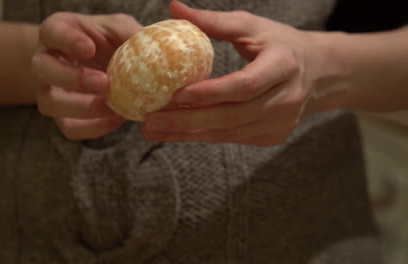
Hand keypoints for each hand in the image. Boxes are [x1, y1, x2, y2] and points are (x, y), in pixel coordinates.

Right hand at [31, 12, 141, 139]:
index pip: (51, 31)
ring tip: (113, 106)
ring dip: (82, 108)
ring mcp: (50, 90)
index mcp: (58, 32)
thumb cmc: (108, 41)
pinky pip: (69, 127)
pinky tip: (117, 119)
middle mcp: (46, 60)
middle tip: (104, 83)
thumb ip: (131, 35)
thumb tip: (156, 47)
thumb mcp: (120, 29)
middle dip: (72, 78)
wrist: (101, 63)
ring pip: (48, 103)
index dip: (67, 40)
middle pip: (41, 69)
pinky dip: (93, 127)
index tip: (89, 48)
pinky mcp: (62, 115)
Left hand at [142, 1, 327, 145]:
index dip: (210, 92)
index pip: (245, 85)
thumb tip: (173, 8)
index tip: (175, 95)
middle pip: (232, 115)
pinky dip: (202, 135)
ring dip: (188, 132)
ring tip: (154, 129)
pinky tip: (177, 131)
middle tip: (151, 121)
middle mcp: (286, 99)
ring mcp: (280, 123)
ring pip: (228, 132)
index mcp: (284, 65)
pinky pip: (231, 138)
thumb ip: (214, 21)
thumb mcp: (253, 26)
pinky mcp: (272, 136)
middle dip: (187, 121)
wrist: (318, 73)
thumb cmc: (280, 44)